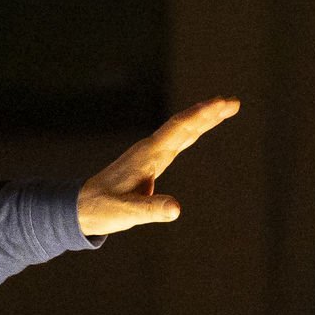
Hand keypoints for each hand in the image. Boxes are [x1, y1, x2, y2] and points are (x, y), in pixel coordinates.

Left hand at [77, 97, 239, 235]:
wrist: (82, 207)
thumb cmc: (103, 209)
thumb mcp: (128, 213)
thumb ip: (152, 210)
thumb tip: (176, 210)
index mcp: (148, 155)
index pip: (179, 129)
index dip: (201, 115)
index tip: (222, 104)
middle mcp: (150, 149)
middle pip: (183, 124)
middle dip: (208, 112)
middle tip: (233, 102)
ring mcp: (150, 153)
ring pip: (181, 130)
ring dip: (203, 119)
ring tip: (226, 108)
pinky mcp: (150, 161)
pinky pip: (176, 141)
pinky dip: (192, 132)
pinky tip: (200, 129)